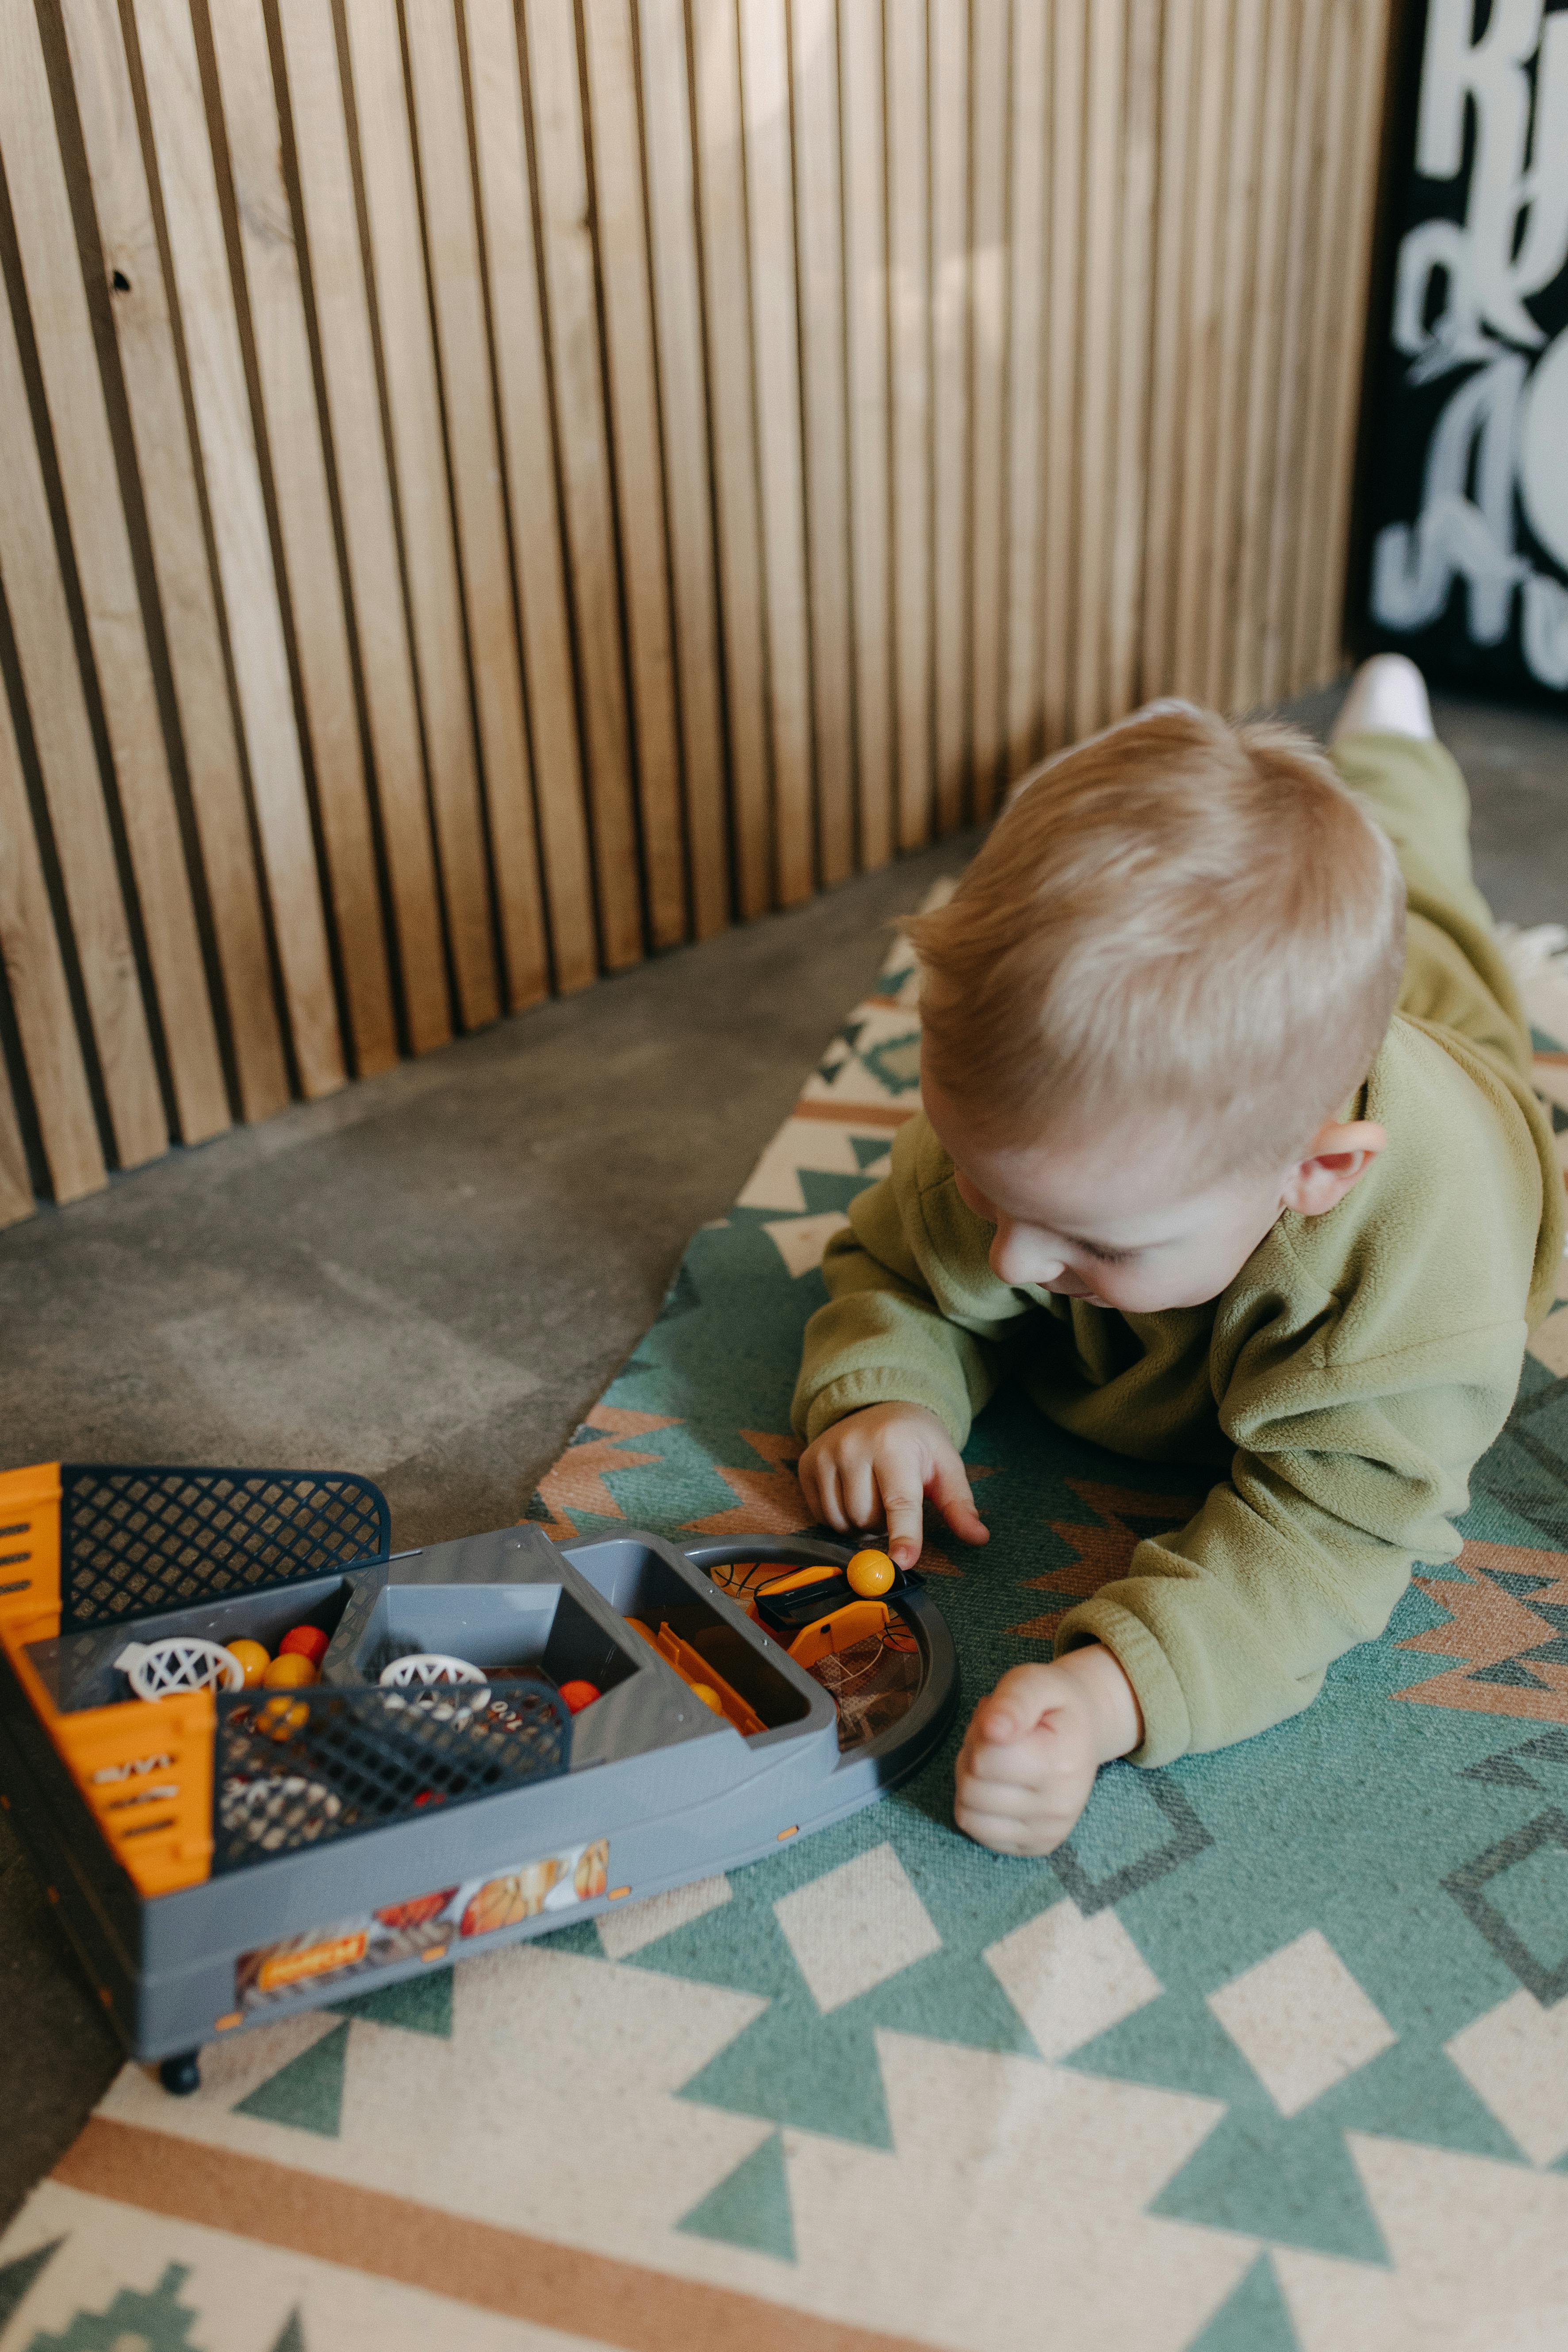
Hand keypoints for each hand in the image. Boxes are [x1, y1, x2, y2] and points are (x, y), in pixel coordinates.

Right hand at [797, 1402, 987, 1568]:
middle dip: (883, 1525)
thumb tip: (979, 1537)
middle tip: (893, 1502)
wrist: (879, 1407)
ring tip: (873, 1498)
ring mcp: (825, 1453)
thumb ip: (959, 1503)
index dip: (903, 1535)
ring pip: (842, 1521)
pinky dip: (840, 1518)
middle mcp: (853, 1447)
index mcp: (894, 1445)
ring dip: (860, 1525)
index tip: (903, 1563)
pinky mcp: (807, 1463)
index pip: (899, 1500)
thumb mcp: (945, 1465)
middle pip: (866, 1519)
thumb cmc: (916, 1441)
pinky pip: (821, 1516)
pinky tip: (852, 1495)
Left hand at [954, 1647, 1142, 1855]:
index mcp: (1060, 1762)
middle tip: (997, 1740)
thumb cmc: (1053, 1704)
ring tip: (997, 1763)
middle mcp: (1059, 1806)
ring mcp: (1049, 1831)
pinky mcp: (1037, 1846)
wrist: (1085, 1730)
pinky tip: (1000, 1787)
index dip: (979, 1733)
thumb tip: (992, 1730)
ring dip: (971, 1783)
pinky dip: (978, 1808)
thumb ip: (1012, 1701)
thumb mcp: (1034, 1682)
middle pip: (972, 1788)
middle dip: (973, 1757)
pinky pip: (979, 1833)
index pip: (983, 1760)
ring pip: (968, 1814)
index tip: (999, 1722)